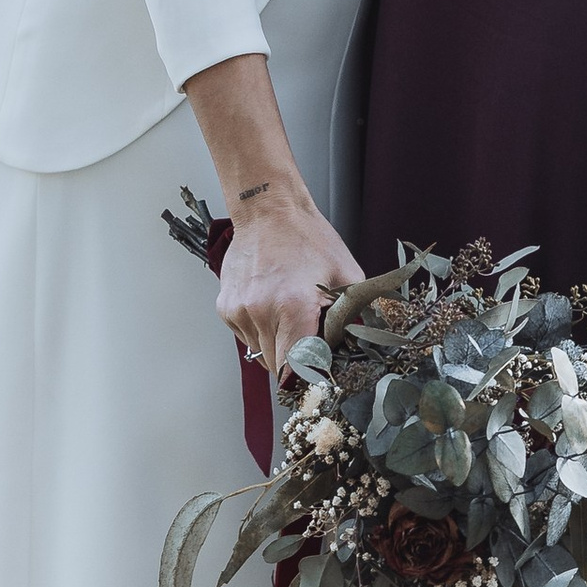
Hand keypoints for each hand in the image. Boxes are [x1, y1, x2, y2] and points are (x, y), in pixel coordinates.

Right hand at [217, 183, 360, 379]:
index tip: (317, 373)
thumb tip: (360, 347)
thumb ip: (354, 316)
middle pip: (278, 366)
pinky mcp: (226, 308)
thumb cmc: (307, 238)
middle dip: (296, 360)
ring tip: (287, 313)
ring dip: (277, 345)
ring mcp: (240, 311)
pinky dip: (261, 331)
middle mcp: (261, 312)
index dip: (308, 375)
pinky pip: (246, 338)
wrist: (268, 211)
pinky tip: (270, 306)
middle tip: (308, 337)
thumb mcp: (346, 275)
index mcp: (293, 306)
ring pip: (260, 354)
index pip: (295, 367)